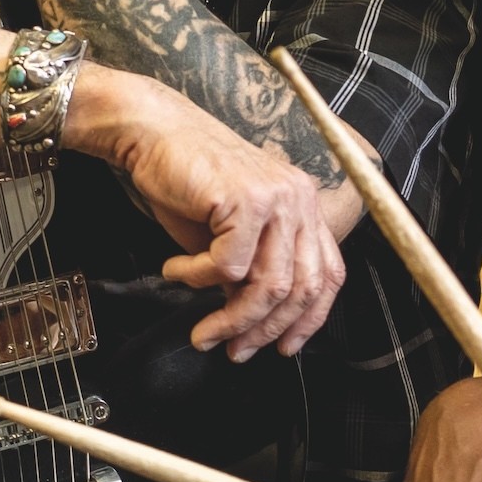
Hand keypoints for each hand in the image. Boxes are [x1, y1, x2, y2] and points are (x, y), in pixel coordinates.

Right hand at [71, 68, 344, 358]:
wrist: (153, 131)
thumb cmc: (188, 180)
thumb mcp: (231, 232)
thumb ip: (251, 269)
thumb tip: (253, 320)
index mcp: (304, 204)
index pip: (327, 273)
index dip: (309, 319)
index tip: (284, 348)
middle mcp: (300, 198)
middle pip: (301, 287)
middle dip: (265, 330)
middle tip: (234, 350)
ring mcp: (277, 197)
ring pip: (267, 284)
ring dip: (232, 319)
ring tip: (204, 331)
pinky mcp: (246, 200)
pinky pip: (227, 266)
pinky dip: (196, 279)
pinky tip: (175, 271)